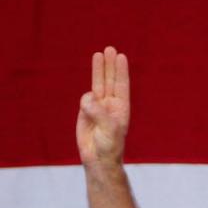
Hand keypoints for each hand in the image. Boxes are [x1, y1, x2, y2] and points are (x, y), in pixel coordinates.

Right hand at [77, 47, 130, 166]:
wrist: (98, 158)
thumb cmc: (109, 146)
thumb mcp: (108, 129)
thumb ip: (99, 112)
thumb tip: (88, 97)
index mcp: (121, 108)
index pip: (121, 86)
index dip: (121, 71)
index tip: (121, 57)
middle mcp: (111, 105)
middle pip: (110, 80)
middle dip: (110, 65)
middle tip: (110, 49)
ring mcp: (98, 107)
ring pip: (98, 84)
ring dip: (98, 70)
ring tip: (98, 54)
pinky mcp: (85, 111)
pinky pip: (85, 99)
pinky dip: (86, 98)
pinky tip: (88, 106)